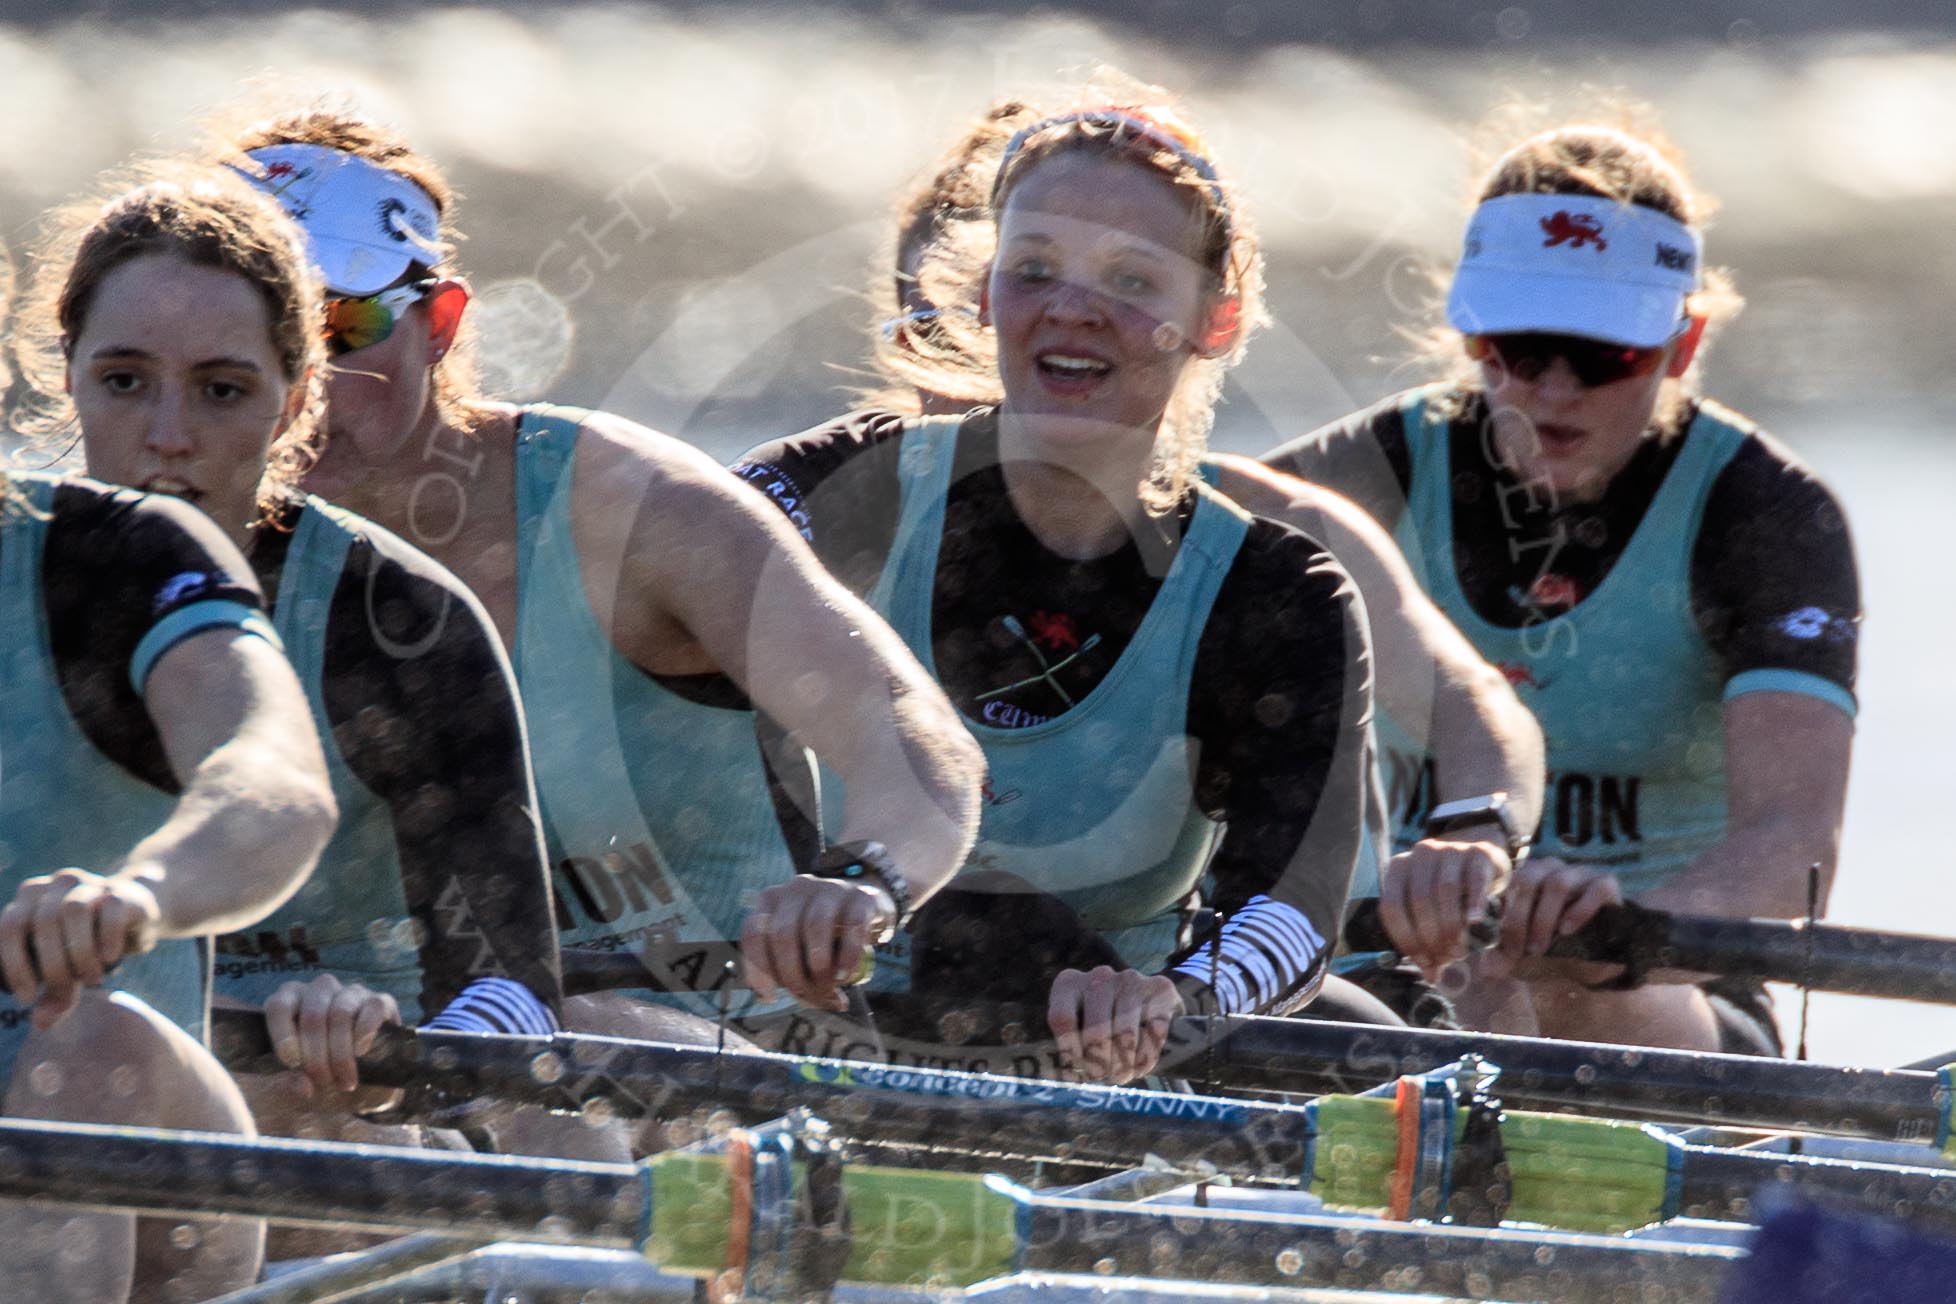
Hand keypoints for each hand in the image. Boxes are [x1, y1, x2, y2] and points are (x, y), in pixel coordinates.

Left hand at [0, 868, 160, 1028]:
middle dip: (52, 966)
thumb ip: (54, 995)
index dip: (15, 966)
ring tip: (91, 979)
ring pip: (74, 911)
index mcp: (29, 898)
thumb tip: (41, 1022)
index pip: (9, 929)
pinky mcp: (121, 890)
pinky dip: (107, 939)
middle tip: (66, 993)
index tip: (28, 998)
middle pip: (43, 923)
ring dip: (80, 953)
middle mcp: (55, 884)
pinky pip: (110, 911)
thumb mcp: (68, 970)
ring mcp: (89, 883)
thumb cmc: (89, 943)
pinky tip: (110, 958)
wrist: (135, 912)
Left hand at [264, 973, 400, 1095]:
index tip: (292, 1063)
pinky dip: (365, 1032)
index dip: (284, 1034)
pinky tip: (361, 1053)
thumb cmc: (313, 1083)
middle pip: (313, 1014)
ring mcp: (351, 994)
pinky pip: (374, 1007)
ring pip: (341, 1012)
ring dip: (341, 1053)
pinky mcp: (381, 1002)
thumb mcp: (289, 1095)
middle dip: (317, 1055)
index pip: (279, 1006)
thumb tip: (302, 1085)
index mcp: (288, 1004)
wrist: (356, 1090)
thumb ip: (285, 1090)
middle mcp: (319, 992)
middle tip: (323, 1082)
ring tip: (344, 1080)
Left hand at [742, 876, 893, 1011]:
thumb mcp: (797, 944)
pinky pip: (852, 927)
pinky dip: (847, 957)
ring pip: (814, 928)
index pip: (753, 933)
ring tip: (829, 988)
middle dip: (793, 975)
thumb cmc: (822, 934)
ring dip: (819, 969)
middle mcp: (796, 889)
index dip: (758, 969)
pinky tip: (846, 976)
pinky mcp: (860, 896)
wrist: (865, 904)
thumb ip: (783, 966)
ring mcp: (829, 888)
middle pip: (783, 935)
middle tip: (808, 996)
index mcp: (771, 900)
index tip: (771, 996)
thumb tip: (768, 999)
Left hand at [1047, 966, 1184, 1084]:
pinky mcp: (1161, 990)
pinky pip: (1154, 1032)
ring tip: (1122, 1076)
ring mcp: (1131, 980)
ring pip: (1126, 1034)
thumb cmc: (1101, 1022)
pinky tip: (1140, 1066)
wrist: (1145, 1003)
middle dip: (1101, 1064)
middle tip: (1104, 1079)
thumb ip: (1071, 1049)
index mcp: (1069, 984)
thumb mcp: (1078, 1029)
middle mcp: (1099, 977)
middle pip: (1096, 1030)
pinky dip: (1146, 1057)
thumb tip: (1070, 1079)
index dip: (1071, 1051)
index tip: (1079, 1072)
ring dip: (1124, 1064)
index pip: (1062, 1018)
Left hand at [1377, 836, 1511, 976]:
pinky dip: (1474, 904)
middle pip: (1418, 901)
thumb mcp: (1432, 908)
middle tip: (1446, 959)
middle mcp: (1421, 853)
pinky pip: (1474, 881)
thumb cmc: (1452, 892)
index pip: (1392, 907)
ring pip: (1444, 891)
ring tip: (1459, 950)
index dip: (1406, 939)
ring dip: (1451, 926)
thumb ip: (1425, 936)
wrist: (1483, 859)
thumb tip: (1430, 975)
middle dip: (1431, 936)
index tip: (1423, 962)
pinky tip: (1475, 923)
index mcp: (1399, 867)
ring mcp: (1450, 849)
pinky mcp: (1479, 852)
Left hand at [1478, 856, 1622, 979]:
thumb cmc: (1552, 947)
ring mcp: (1582, 873)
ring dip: (1544, 919)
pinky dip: (1579, 911)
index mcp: (1529, 875)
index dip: (1504, 916)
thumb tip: (1484, 969)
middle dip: (1519, 919)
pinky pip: (1595, 890)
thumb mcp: (1524, 952)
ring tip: (1540, 948)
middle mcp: (1553, 867)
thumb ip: (1504, 957)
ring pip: (1557, 884)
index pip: (1509, 885)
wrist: (1594, 956)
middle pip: (1528, 880)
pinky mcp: (1607, 884)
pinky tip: (1567, 931)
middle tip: (1520, 951)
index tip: (1503, 948)